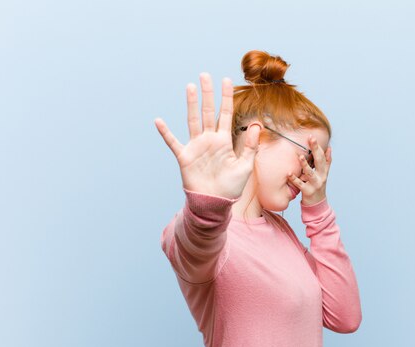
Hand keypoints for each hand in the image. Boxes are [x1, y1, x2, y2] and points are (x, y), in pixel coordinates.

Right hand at [154, 72, 260, 199]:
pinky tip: (158, 121)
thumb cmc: (231, 187)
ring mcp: (196, 147)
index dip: (226, 98)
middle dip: (207, 94)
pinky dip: (166, 133)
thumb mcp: (245, 166)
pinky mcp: (185, 157)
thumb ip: (250, 146)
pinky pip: (173, 143)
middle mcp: (209, 140)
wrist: (216, 203)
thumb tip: (255, 124)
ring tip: (190, 87)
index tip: (226, 80)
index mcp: (224, 141)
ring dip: (191, 104)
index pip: (226, 114)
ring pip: (193, 120)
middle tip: (205, 75)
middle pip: (207, 112)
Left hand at [287, 136, 331, 205]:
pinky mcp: (307, 192)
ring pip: (310, 173)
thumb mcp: (324, 174)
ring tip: (300, 156)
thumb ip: (327, 162)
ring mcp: (314, 184)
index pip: (323, 157)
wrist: (317, 204)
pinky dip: (294, 179)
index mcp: (324, 172)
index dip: (319, 147)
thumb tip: (329, 148)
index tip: (313, 137)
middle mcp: (321, 177)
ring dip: (305, 164)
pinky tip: (288, 173)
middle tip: (311, 139)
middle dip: (316, 149)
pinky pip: (300, 184)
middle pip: (319, 161)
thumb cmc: (318, 186)